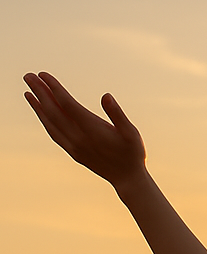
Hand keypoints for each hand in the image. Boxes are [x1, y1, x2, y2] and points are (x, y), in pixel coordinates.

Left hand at [24, 72, 145, 187]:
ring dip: (38, 106)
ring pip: (50, 123)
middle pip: (53, 111)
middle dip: (40, 92)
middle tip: (28, 76)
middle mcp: (78, 137)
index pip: (67, 104)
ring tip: (28, 92)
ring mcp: (73, 146)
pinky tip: (41, 112)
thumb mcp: (131, 133)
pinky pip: (54, 133)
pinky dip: (45, 120)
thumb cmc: (132, 153)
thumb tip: (106, 96)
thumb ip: (117, 114)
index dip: (54, 88)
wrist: (127, 179)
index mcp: (91, 129)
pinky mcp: (73, 152)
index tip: (43, 74)